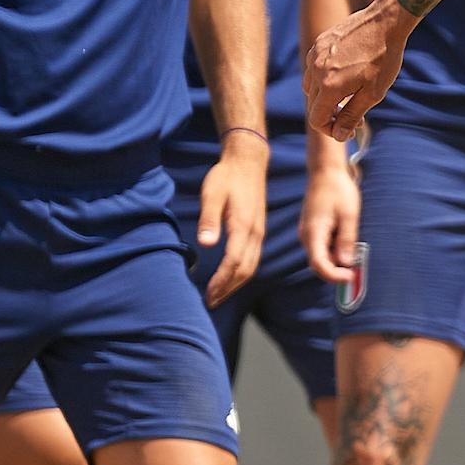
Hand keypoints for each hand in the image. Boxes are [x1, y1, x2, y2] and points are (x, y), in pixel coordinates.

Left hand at [196, 135, 267, 306]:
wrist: (248, 162)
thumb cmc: (226, 176)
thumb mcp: (212, 194)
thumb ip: (209, 219)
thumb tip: (206, 244)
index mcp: (243, 226)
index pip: (233, 262)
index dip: (221, 281)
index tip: (208, 294)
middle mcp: (255, 234)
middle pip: (245, 271)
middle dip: (228, 289)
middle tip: (211, 302)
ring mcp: (258, 233)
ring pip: (251, 267)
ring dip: (235, 284)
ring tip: (219, 295)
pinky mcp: (258, 231)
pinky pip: (253, 259)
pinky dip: (242, 273)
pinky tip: (230, 277)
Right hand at [300, 160, 361, 284]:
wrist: (326, 171)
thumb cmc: (338, 189)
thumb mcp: (349, 215)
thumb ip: (347, 240)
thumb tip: (347, 263)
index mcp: (314, 233)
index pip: (319, 265)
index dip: (334, 276)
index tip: (351, 276)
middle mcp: (307, 236)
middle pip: (320, 263)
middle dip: (338, 269)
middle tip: (357, 267)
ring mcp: (308, 233)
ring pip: (322, 256)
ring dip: (337, 259)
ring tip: (354, 248)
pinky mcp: (313, 230)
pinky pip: (323, 247)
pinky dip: (335, 249)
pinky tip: (347, 239)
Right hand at [305, 0, 410, 139]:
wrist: (385, 22)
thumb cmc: (383, 58)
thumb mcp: (373, 93)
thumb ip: (352, 115)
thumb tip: (338, 135)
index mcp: (329, 86)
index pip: (316, 120)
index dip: (330, 130)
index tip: (348, 129)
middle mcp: (316, 71)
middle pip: (313, 105)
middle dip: (331, 115)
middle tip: (355, 115)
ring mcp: (315, 55)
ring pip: (311, 87)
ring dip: (326, 97)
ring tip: (349, 95)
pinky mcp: (319, 43)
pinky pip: (314, 68)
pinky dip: (324, 79)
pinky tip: (345, 75)